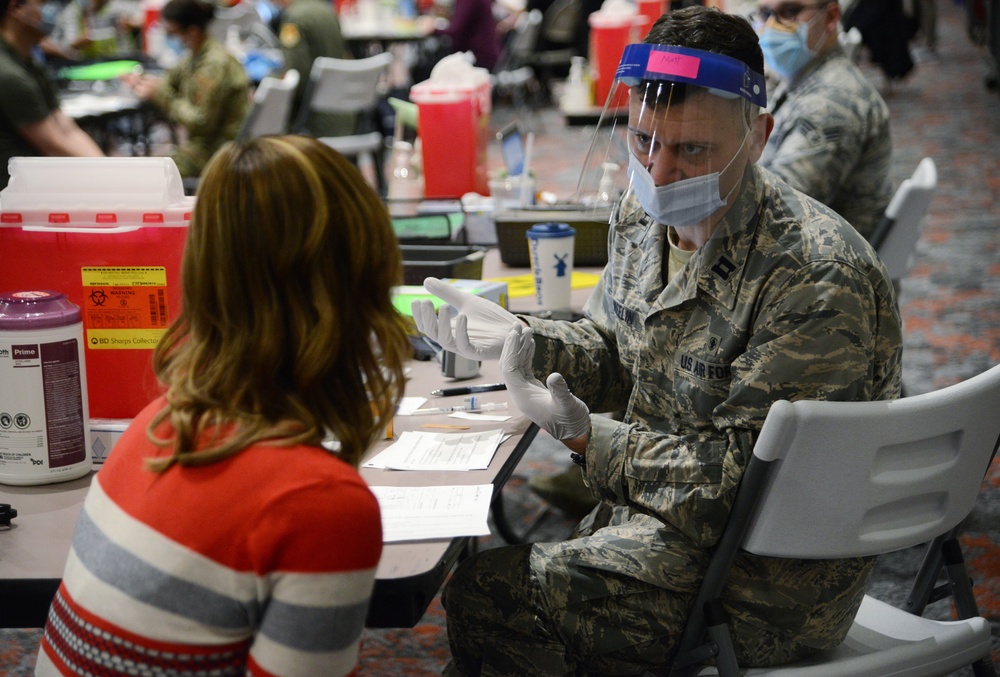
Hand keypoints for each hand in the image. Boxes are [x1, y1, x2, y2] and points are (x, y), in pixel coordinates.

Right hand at [411, 277, 519, 360]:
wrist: (514, 328)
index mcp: (449, 331)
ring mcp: (466, 348)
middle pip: (433, 334)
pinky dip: (462, 332)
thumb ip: (447, 293)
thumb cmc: (491, 319)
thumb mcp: (467, 301)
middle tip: (426, 301)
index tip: (416, 300)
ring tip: (444, 306)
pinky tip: (462, 316)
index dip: (420, 315)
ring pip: (446, 341)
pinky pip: (465, 346)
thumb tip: (426, 281)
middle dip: (427, 317)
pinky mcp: (480, 352)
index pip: (428, 326)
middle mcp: (455, 341)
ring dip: (442, 324)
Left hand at [500, 324, 589, 440]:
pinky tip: (531, 343)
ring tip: (525, 329)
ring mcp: (526, 391)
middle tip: (516, 325)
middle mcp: (520, 393)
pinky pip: (525, 368)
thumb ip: (560, 391)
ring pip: (517, 365)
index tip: (516, 333)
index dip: (511, 350)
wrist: (575, 431)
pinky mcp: (533, 389)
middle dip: (512, 345)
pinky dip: (527, 355)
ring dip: (520, 347)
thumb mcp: (568, 405)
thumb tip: (554, 375)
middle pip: (509, 364)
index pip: (509, 369)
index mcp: (522, 397)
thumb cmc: (570, 421)